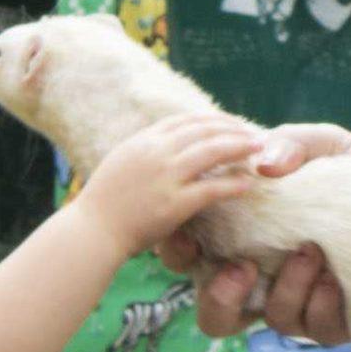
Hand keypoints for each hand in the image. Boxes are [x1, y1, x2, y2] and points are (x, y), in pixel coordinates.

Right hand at [74, 114, 262, 256]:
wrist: (91, 231)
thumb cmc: (104, 203)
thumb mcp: (121, 163)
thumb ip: (145, 152)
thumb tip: (167, 146)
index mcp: (143, 141)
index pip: (186, 120)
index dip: (212, 120)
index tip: (230, 124)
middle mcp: (155, 152)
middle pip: (204, 130)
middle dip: (233, 129)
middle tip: (254, 135)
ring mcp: (165, 177)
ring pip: (212, 151)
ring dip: (240, 148)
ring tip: (259, 150)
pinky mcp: (173, 204)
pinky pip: (211, 189)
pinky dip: (232, 185)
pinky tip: (247, 185)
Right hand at [170, 122, 350, 342]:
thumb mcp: (320, 145)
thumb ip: (290, 143)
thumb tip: (266, 164)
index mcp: (243, 237)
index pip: (191, 254)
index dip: (176, 250)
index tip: (185, 234)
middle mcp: (263, 279)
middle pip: (214, 315)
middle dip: (219, 299)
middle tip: (241, 269)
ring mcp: (297, 303)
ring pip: (270, 321)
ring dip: (287, 289)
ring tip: (310, 252)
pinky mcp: (331, 321)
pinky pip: (315, 327)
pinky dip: (321, 302)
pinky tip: (336, 276)